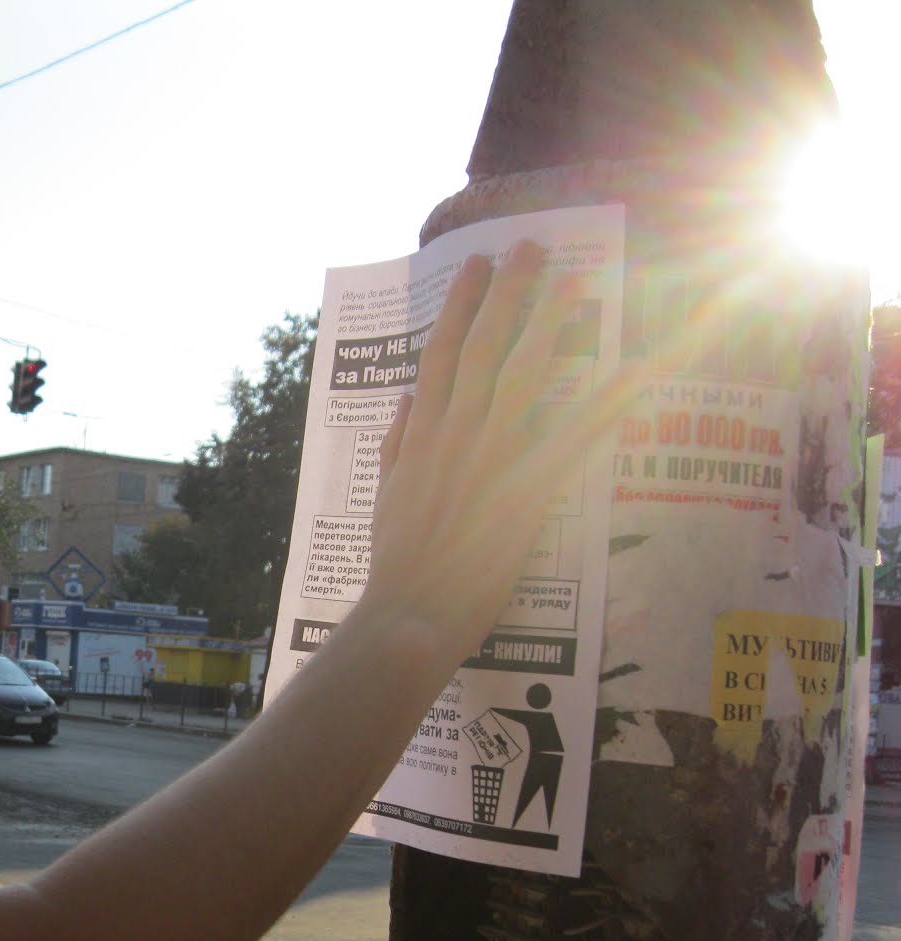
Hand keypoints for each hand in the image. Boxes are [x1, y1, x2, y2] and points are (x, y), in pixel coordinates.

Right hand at [362, 240, 638, 665]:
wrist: (409, 610)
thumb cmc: (396, 563)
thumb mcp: (386, 496)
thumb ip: (396, 445)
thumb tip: (405, 401)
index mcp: (420, 434)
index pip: (442, 353)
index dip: (460, 305)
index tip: (474, 266)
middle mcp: (455, 430)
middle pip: (484, 344)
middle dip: (507, 290)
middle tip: (530, 246)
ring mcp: (491, 455)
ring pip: (521, 370)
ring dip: (548, 319)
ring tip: (570, 278)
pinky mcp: (527, 487)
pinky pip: (575, 435)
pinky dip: (609, 401)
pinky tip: (639, 371)